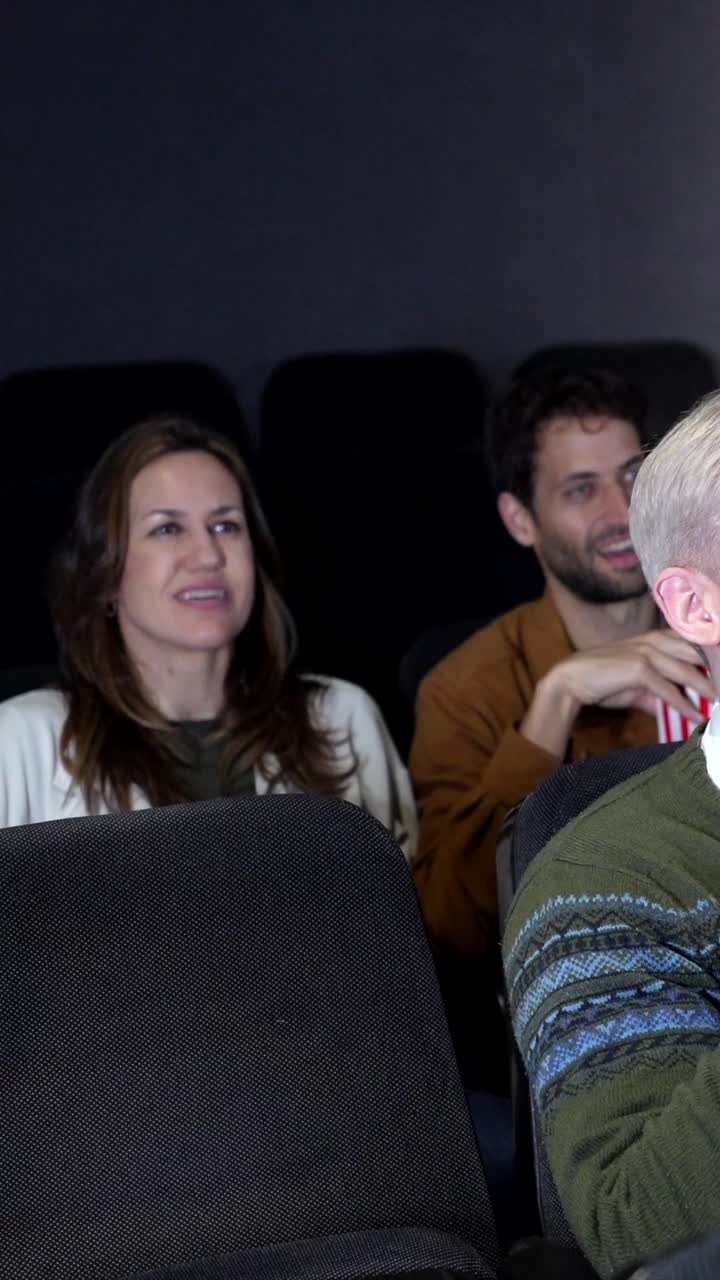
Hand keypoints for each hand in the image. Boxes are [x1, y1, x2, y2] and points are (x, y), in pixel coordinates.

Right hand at [549, 630, 713, 720]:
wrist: (570, 680)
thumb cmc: (603, 680)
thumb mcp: (638, 686)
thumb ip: (660, 694)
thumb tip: (682, 710)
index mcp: (656, 638)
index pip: (693, 643)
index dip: (711, 656)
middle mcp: (654, 640)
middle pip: (696, 652)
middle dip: (714, 669)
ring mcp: (646, 652)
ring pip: (686, 669)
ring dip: (706, 688)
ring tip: (719, 702)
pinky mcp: (638, 668)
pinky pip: (668, 688)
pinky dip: (683, 704)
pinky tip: (695, 716)